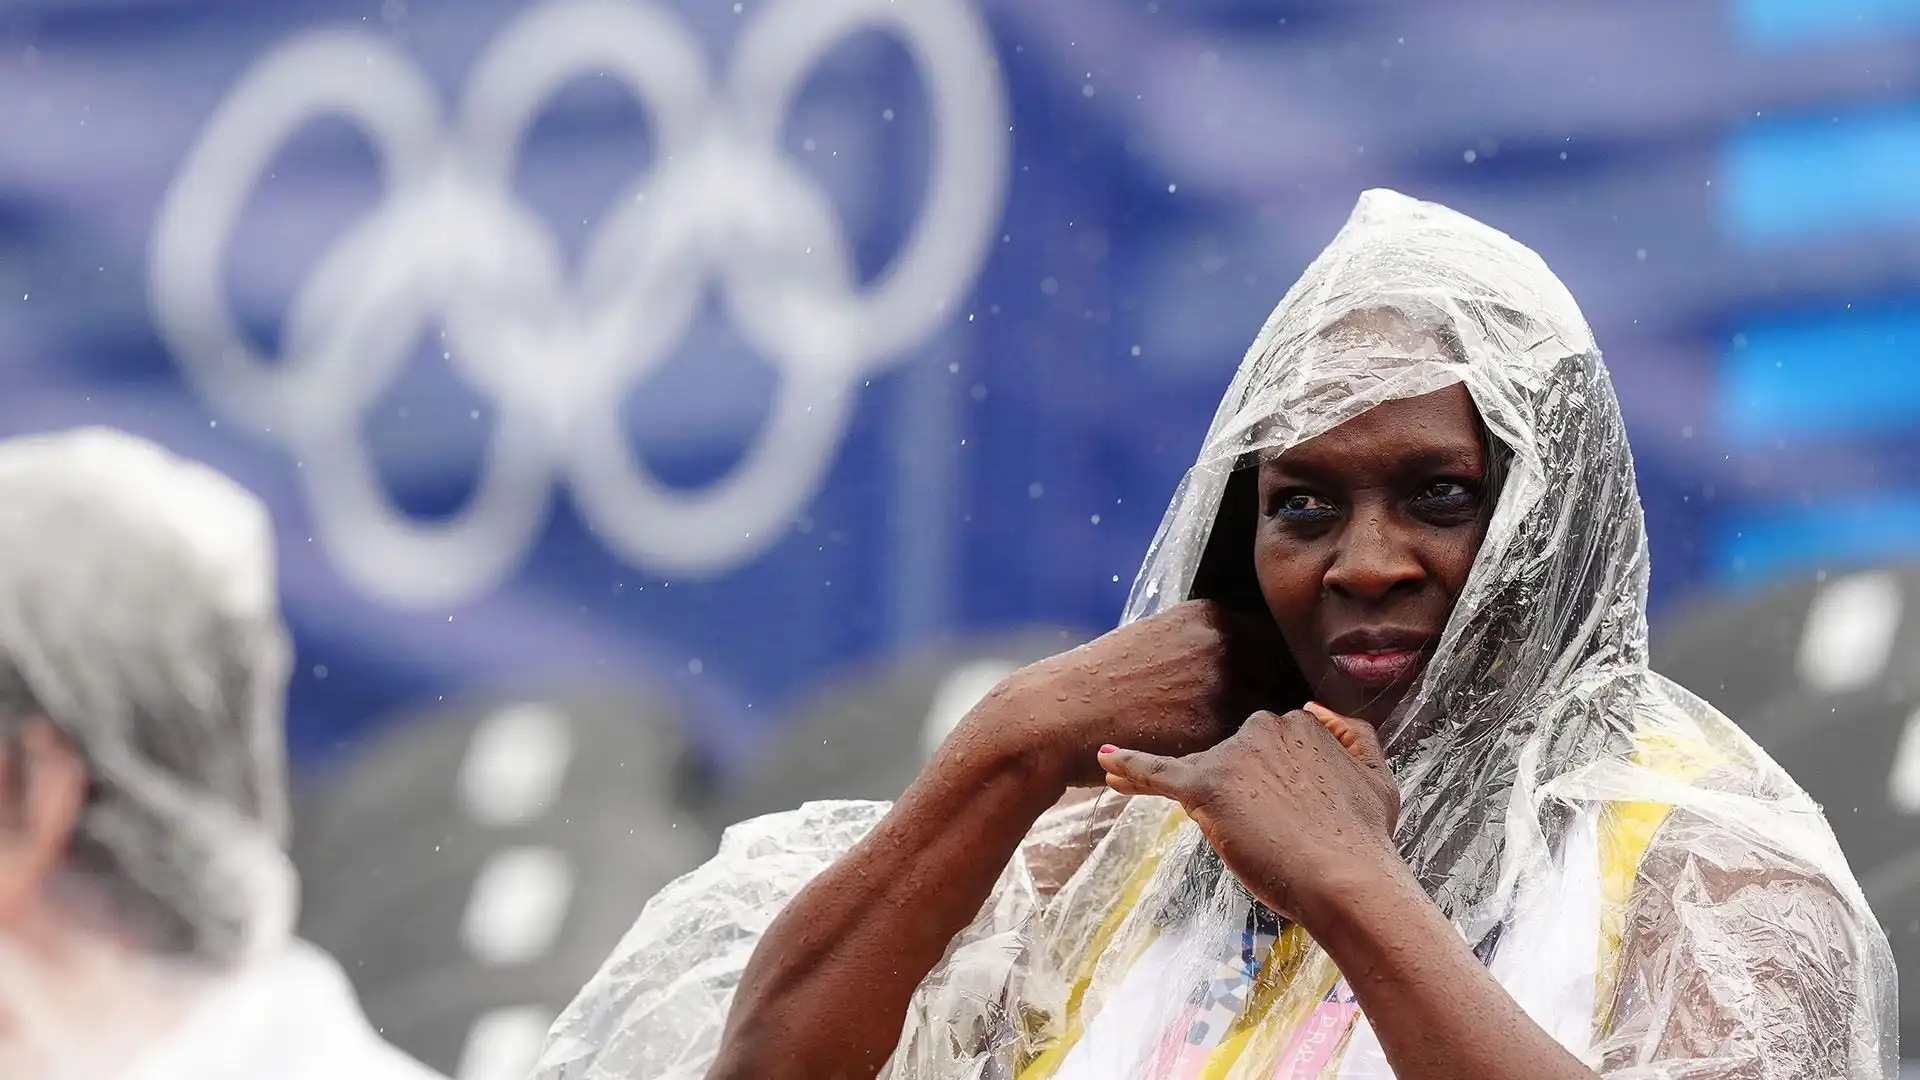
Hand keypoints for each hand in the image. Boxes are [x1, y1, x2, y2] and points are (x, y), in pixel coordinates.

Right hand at [951, 600, 1294, 787]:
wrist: (1053, 716)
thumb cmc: (1098, 685)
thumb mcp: (1155, 642)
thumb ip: (1204, 648)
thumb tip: (1249, 667)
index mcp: (1211, 615)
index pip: (1273, 643)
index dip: (1275, 673)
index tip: (1271, 696)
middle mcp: (1224, 642)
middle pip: (1283, 677)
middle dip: (1277, 703)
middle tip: (1269, 734)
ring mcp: (1222, 684)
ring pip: (1271, 716)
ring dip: (1266, 738)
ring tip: (1258, 760)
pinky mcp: (1214, 728)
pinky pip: (1248, 748)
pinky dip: (1246, 762)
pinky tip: (1233, 774)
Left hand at [1096, 702, 1401, 923]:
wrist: (1347, 878)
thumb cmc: (1363, 839)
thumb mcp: (1378, 775)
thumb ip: (1353, 734)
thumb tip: (1316, 708)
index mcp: (1301, 722)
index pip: (1265, 740)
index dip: (1265, 775)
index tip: (1271, 802)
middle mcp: (1264, 727)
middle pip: (1229, 749)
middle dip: (1233, 782)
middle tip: (1258, 825)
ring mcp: (1234, 755)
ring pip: (1196, 762)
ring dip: (1180, 779)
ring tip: (1155, 792)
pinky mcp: (1207, 785)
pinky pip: (1159, 771)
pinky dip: (1130, 765)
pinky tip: (1105, 761)